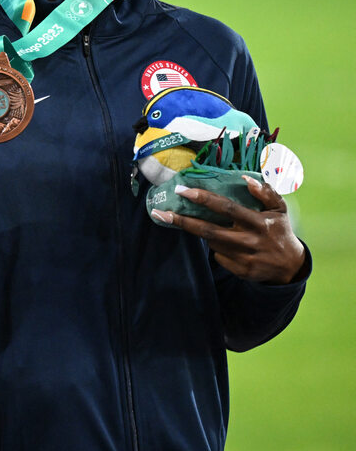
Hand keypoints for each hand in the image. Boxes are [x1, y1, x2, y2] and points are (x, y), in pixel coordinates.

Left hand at [151, 176, 305, 284]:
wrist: (290, 266)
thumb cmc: (279, 230)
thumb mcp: (279, 209)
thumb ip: (265, 192)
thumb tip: (245, 178)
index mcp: (258, 222)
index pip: (226, 208)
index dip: (203, 198)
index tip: (181, 190)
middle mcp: (249, 241)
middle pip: (208, 231)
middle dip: (182, 221)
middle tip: (160, 211)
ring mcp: (244, 258)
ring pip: (211, 243)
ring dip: (202, 232)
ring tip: (200, 224)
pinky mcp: (239, 271)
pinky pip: (219, 257)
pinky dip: (218, 249)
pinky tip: (226, 245)